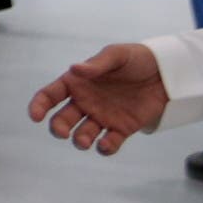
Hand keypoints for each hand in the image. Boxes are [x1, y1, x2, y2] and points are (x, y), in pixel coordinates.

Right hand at [28, 43, 164, 154]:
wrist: (167, 72)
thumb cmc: (136, 59)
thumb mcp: (116, 55)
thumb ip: (96, 65)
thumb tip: (75, 69)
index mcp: (77, 83)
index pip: (50, 95)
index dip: (39, 106)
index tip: (35, 116)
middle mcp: (85, 102)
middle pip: (63, 119)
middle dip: (58, 128)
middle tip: (63, 132)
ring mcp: (102, 116)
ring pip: (83, 134)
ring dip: (80, 140)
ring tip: (85, 141)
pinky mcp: (122, 128)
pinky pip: (109, 142)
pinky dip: (105, 147)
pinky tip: (105, 145)